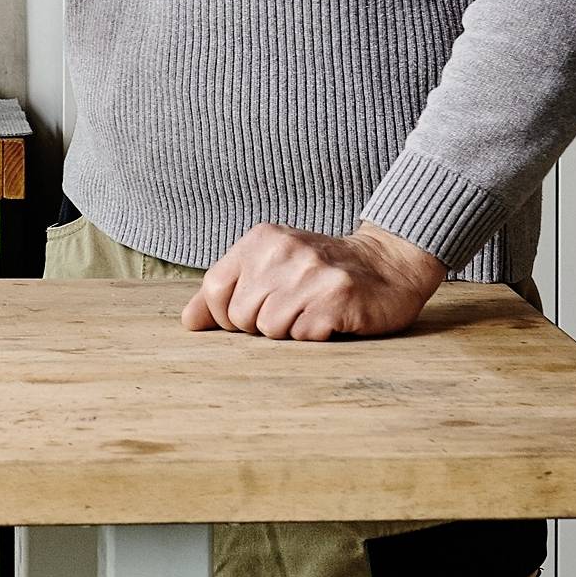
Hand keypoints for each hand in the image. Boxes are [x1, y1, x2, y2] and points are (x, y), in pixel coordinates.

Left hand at [180, 220, 446, 340]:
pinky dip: (314, 337)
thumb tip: (188, 322)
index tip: (248, 316)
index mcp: (260, 239)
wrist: (386, 264)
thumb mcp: (269, 267)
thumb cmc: (318, 272)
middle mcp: (283, 250)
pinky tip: (329, 319)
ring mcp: (311, 273)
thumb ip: (227, 290)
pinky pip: (303, 337)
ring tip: (309, 312)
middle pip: (240, 316)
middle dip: (260, 326)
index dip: (224, 316)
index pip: (214, 288)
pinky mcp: (338, 298)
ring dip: (289, 332)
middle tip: (290, 311)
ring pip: (270, 330)